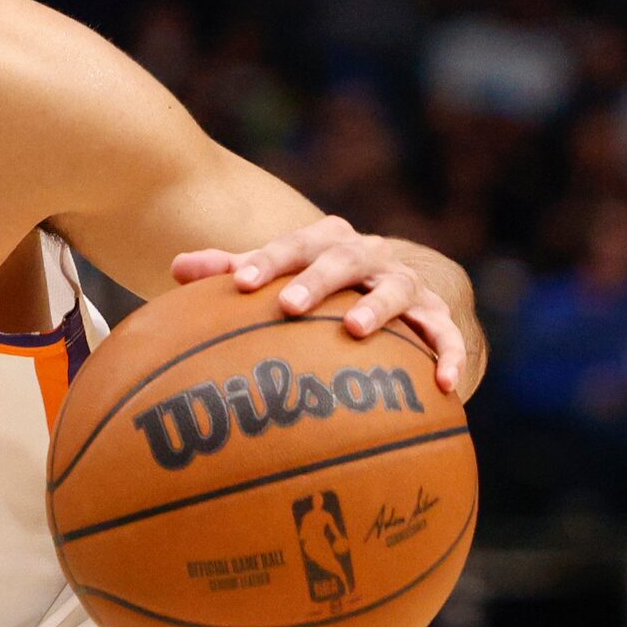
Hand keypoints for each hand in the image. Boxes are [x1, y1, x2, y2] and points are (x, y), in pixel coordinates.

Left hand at [172, 217, 473, 392]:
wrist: (394, 284)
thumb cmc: (317, 284)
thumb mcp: (278, 272)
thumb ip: (233, 268)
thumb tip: (177, 267)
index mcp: (325, 241)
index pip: (290, 245)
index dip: (264, 261)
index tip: (238, 282)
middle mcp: (369, 255)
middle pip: (342, 259)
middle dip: (316, 280)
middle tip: (288, 305)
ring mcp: (406, 283)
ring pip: (396, 289)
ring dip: (377, 307)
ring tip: (355, 330)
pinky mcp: (438, 316)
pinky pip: (447, 335)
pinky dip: (449, 356)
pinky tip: (445, 386)